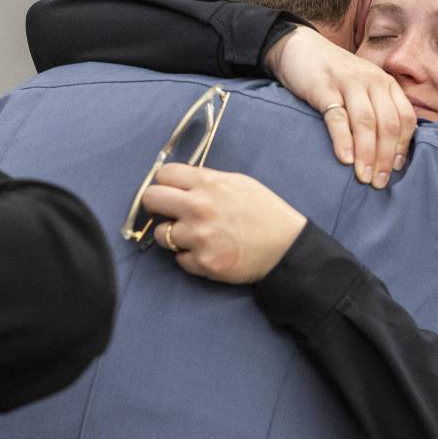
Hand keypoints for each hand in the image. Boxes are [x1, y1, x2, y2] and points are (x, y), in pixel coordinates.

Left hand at [141, 163, 306, 283]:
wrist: (286, 247)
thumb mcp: (239, 183)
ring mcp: (199, 237)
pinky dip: (190, 257)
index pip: (164, 175)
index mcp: (209, 184)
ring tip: (195, 237)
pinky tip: (208, 251)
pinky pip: (179, 259)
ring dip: (173, 236)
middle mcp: (199, 208)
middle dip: (157, 205)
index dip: (165, 183)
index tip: (170, 191)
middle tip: (169, 212)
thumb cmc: (265, 212)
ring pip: (160, 234)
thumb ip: (207, 181)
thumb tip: (179, 183)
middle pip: (151, 200)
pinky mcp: (203, 263)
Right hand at [265, 25, 414, 188]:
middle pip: (388, 124)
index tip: (397, 170)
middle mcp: (372, 81)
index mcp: (386, 84)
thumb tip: (388, 152)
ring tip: (364, 177)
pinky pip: (337, 117)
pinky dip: (343, 140)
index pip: (405, 118)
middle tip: (379, 183)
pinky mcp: (324, 87)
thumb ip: (377, 110)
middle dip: (386, 157)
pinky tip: (345, 159)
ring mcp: (348, 83)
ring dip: (367, 154)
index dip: (403, 146)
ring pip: (366, 122)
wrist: (300, 48)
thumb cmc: (334, 76)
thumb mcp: (362, 88)